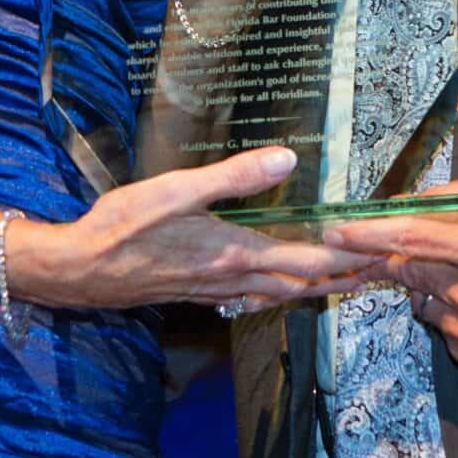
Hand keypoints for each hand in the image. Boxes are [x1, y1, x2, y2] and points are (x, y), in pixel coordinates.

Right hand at [17, 146, 376, 310]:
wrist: (79, 270)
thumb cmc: (122, 228)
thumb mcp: (176, 191)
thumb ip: (233, 176)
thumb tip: (285, 159)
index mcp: (233, 252)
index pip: (305, 260)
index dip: (345, 257)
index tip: (378, 252)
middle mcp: (230, 278)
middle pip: (299, 285)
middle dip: (341, 279)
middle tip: (376, 274)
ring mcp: (213, 290)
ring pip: (276, 294)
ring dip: (312, 289)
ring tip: (340, 284)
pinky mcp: (195, 292)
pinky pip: (250, 297)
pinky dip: (275, 293)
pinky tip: (271, 290)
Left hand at [320, 169, 457, 367]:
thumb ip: (450, 193)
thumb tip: (398, 204)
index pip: (411, 239)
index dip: (367, 235)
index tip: (334, 232)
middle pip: (408, 270)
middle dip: (402, 253)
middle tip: (429, 243)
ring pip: (418, 297)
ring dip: (430, 280)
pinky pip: (434, 321)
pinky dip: (444, 306)